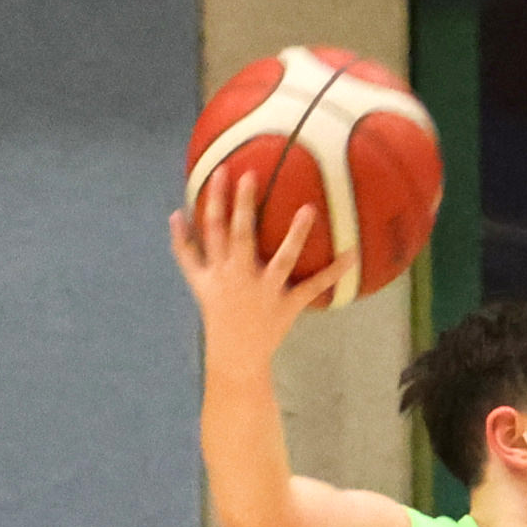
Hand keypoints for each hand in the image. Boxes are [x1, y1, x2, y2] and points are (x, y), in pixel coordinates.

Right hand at [167, 169, 343, 365]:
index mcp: (216, 268)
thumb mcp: (196, 280)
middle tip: (250, 175)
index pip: (212, 228)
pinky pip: (312, 286)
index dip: (215, 200)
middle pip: (240, 236)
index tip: (221, 172)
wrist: (235, 354)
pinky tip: (352, 254)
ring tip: (308, 208)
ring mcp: (265, 290)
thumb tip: (174, 214)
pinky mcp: (287, 305)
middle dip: (242, 206)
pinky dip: (333, 272)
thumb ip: (185, 248)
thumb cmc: (217, 311)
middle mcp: (238, 276)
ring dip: (295, 234)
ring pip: (281, 259)